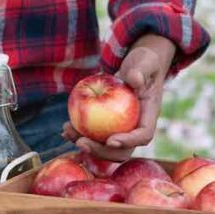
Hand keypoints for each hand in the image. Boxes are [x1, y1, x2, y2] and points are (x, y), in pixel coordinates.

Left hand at [62, 35, 175, 161]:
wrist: (136, 67)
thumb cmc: (143, 63)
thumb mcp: (145, 62)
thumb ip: (141, 70)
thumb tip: (134, 79)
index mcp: (149, 115)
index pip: (143, 135)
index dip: (128, 141)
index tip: (110, 140)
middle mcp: (135, 127)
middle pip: (121, 150)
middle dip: (101, 151)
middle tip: (81, 142)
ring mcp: (121, 128)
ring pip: (104, 147)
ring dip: (85, 145)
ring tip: (67, 132)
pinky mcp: (107, 125)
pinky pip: (94, 136)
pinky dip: (79, 135)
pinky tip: (65, 129)